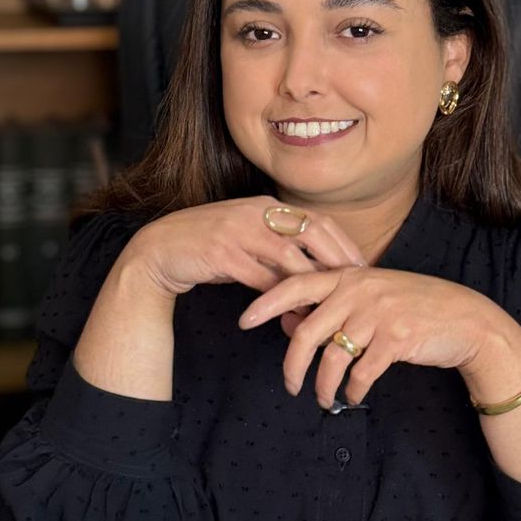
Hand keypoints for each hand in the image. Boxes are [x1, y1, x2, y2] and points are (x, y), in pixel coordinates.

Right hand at [122, 197, 366, 300]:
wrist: (158, 251)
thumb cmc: (206, 249)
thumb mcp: (246, 241)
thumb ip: (278, 253)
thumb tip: (313, 279)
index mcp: (266, 205)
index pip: (317, 219)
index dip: (343, 243)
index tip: (362, 267)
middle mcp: (256, 212)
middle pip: (312, 231)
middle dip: (338, 260)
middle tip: (357, 287)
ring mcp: (238, 230)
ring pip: (289, 256)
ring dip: (311, 284)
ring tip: (327, 307)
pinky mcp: (221, 253)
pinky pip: (259, 278)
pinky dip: (279, 298)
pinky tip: (292, 315)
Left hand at [239, 266, 519, 406]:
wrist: (466, 320)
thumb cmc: (414, 309)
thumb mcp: (372, 299)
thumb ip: (332, 308)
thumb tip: (289, 326)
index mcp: (349, 276)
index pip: (296, 284)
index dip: (266, 303)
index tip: (243, 321)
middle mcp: (360, 290)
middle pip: (307, 331)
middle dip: (292, 365)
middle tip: (290, 386)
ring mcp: (379, 313)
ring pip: (332, 357)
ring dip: (323, 386)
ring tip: (323, 399)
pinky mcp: (397, 338)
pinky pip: (361, 373)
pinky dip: (353, 390)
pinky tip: (353, 396)